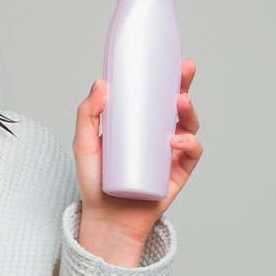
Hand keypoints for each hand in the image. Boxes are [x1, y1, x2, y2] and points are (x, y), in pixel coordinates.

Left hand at [73, 58, 203, 252]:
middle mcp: (156, 133)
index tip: (168, 57)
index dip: (163, 75)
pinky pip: (192, 153)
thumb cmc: (95, 180)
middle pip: (176, 104)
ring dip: (189, 110)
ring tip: (179, 102)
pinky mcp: (178, 172)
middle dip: (184, 83)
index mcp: (136, 122)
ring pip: (188, 125)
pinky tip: (175, 142)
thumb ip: (88, 113)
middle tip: (185, 69)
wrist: (105, 218)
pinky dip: (188, 144)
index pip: (152, 93)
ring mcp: (169, 152)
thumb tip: (101, 83)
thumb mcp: (83, 142)